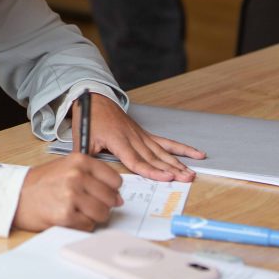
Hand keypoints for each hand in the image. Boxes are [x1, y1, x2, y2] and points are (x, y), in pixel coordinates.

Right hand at [13, 152, 121, 231]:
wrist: (15, 196)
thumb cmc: (40, 183)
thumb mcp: (66, 167)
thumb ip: (92, 177)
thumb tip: (118, 197)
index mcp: (79, 161)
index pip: (114, 179)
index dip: (111, 189)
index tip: (103, 192)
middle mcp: (76, 176)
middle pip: (110, 197)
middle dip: (103, 204)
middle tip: (87, 204)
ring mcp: (71, 195)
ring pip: (102, 213)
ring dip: (94, 216)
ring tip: (78, 211)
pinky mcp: (66, 215)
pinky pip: (89, 225)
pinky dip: (82, 224)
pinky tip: (70, 217)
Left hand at [75, 94, 203, 182]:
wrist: (96, 99)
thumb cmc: (90, 119)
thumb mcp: (82, 138)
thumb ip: (87, 158)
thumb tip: (89, 175)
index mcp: (118, 140)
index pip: (137, 160)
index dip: (152, 171)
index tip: (167, 177)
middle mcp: (134, 138)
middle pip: (155, 158)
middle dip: (172, 169)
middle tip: (187, 178)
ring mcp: (142, 136)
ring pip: (163, 152)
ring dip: (178, 163)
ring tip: (191, 173)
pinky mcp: (145, 134)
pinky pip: (166, 142)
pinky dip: (181, 148)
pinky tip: (195, 153)